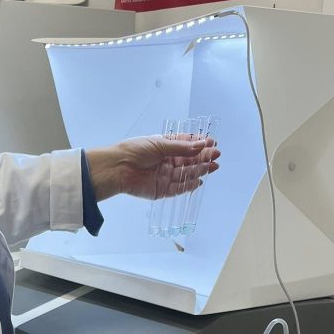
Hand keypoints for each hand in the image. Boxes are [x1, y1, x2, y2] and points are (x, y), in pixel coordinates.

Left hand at [85, 135, 219, 202]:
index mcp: (163, 147)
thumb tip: (202, 145)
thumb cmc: (134, 151)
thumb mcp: (160, 144)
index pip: (185, 145)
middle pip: (188, 161)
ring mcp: (164, 176)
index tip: (211, 142)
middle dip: (202, 158)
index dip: (198, 144)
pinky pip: (178, 189)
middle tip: (216, 155)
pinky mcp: (161, 190)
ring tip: (213, 166)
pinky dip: (188, 186)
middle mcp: (165, 162)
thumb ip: (182, 148)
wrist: (117, 168)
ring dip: (199, 171)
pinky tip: (199, 181)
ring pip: (185, 174)